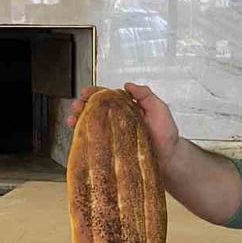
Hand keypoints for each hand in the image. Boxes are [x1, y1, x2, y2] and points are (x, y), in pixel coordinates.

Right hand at [66, 82, 180, 166]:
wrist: (169, 158)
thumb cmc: (165, 134)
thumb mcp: (159, 109)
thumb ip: (146, 95)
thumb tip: (128, 85)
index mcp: (125, 107)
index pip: (106, 96)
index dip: (94, 93)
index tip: (86, 93)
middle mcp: (115, 119)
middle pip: (93, 109)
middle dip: (81, 105)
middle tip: (77, 106)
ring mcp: (112, 134)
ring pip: (89, 124)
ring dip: (77, 120)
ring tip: (72, 120)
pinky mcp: (110, 149)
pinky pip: (93, 142)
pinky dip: (82, 138)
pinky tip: (77, 136)